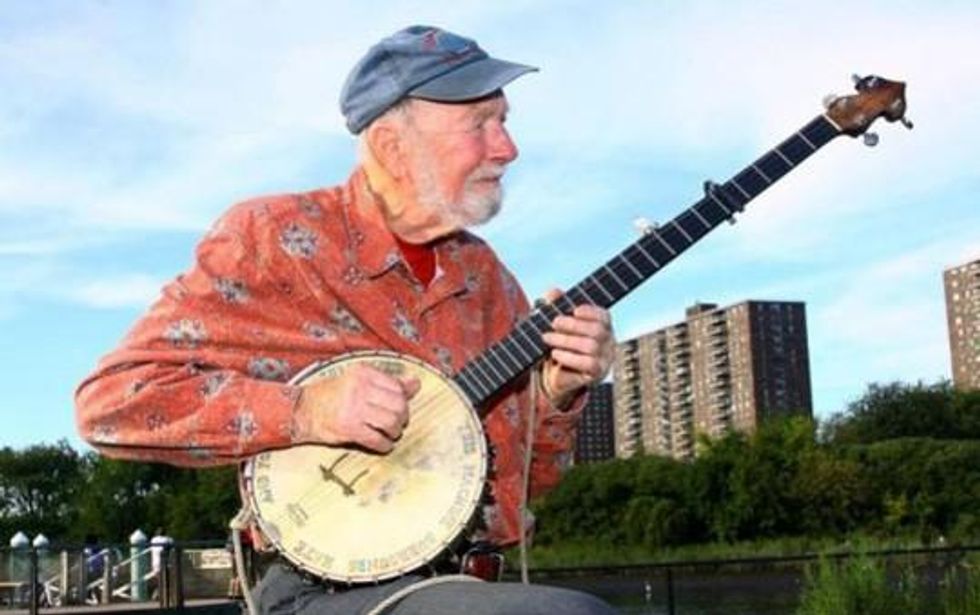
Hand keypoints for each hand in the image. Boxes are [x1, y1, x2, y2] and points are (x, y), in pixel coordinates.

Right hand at [294, 364, 419, 453]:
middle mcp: (360, 388)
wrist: (302, 409)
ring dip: (395, 432)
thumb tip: (416, 383)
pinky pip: (377, 439)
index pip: (397, 387)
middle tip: (398, 423)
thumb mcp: (359, 380)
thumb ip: (388, 382)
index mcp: (363, 373)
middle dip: (402, 417)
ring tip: (390, 433)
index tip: (400, 408)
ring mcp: (354, 408)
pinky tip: (383, 444)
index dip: (404, 400)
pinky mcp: (349, 428)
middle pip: (398, 405)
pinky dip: (384, 445)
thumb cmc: (332, 394)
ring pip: (391, 422)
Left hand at [539, 288, 614, 405]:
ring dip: (566, 340)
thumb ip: (555, 306)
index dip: (591, 311)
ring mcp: (605, 358)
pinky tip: (555, 353)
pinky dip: (569, 357)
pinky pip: (588, 363)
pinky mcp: (597, 373)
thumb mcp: (555, 323)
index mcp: (602, 326)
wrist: (554, 374)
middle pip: (597, 330)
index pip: (604, 316)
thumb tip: (553, 292)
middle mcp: (608, 341)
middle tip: (553, 323)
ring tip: (548, 338)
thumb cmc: (559, 344)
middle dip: (573, 325)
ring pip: (591, 346)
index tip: (574, 310)